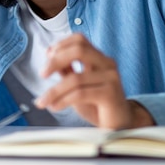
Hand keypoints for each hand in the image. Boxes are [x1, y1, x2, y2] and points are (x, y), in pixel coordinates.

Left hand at [33, 33, 154, 128]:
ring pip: (76, 78)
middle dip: (56, 60)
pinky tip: (55, 106)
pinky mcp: (110, 94)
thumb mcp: (79, 85)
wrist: (121, 125)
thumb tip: (51, 59)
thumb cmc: (98, 105)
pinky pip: (80, 94)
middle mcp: (107, 64)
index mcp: (99, 58)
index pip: (79, 40)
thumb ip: (68, 71)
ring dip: (54, 90)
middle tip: (42, 73)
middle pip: (79, 50)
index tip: (47, 55)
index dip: (61, 44)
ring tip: (43, 101)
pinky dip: (63, 100)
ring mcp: (111, 78)